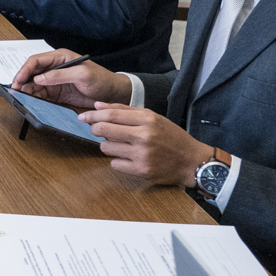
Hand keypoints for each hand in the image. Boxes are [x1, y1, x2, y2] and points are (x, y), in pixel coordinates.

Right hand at [12, 47, 130, 108]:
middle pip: (32, 73)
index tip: (18, 80)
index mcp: (60, 57)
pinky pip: (41, 95)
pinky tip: (31, 102)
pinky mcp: (57, 93)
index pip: (36, 61)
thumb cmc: (101, 79)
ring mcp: (55, 81)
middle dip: (22, 81)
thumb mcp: (82, 74)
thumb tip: (39, 78)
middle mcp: (55, 68)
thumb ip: (60, 75)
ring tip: (22, 98)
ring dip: (27, 91)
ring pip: (34, 85)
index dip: (25, 69)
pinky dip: (35, 99)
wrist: (113, 94)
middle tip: (16, 91)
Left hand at [76, 105, 213, 186]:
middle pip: (104, 130)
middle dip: (95, 129)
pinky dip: (117, 160)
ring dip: (108, 145)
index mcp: (147, 119)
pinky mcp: (142, 170)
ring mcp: (142, 154)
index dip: (93, 115)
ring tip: (121, 144)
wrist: (192, 161)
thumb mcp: (153, 118)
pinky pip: (114, 164)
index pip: (111, 114)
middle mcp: (144, 135)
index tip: (83, 116)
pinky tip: (128, 158)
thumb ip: (125, 110)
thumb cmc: (171, 137)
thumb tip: (98, 105)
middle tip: (97, 130)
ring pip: (106, 147)